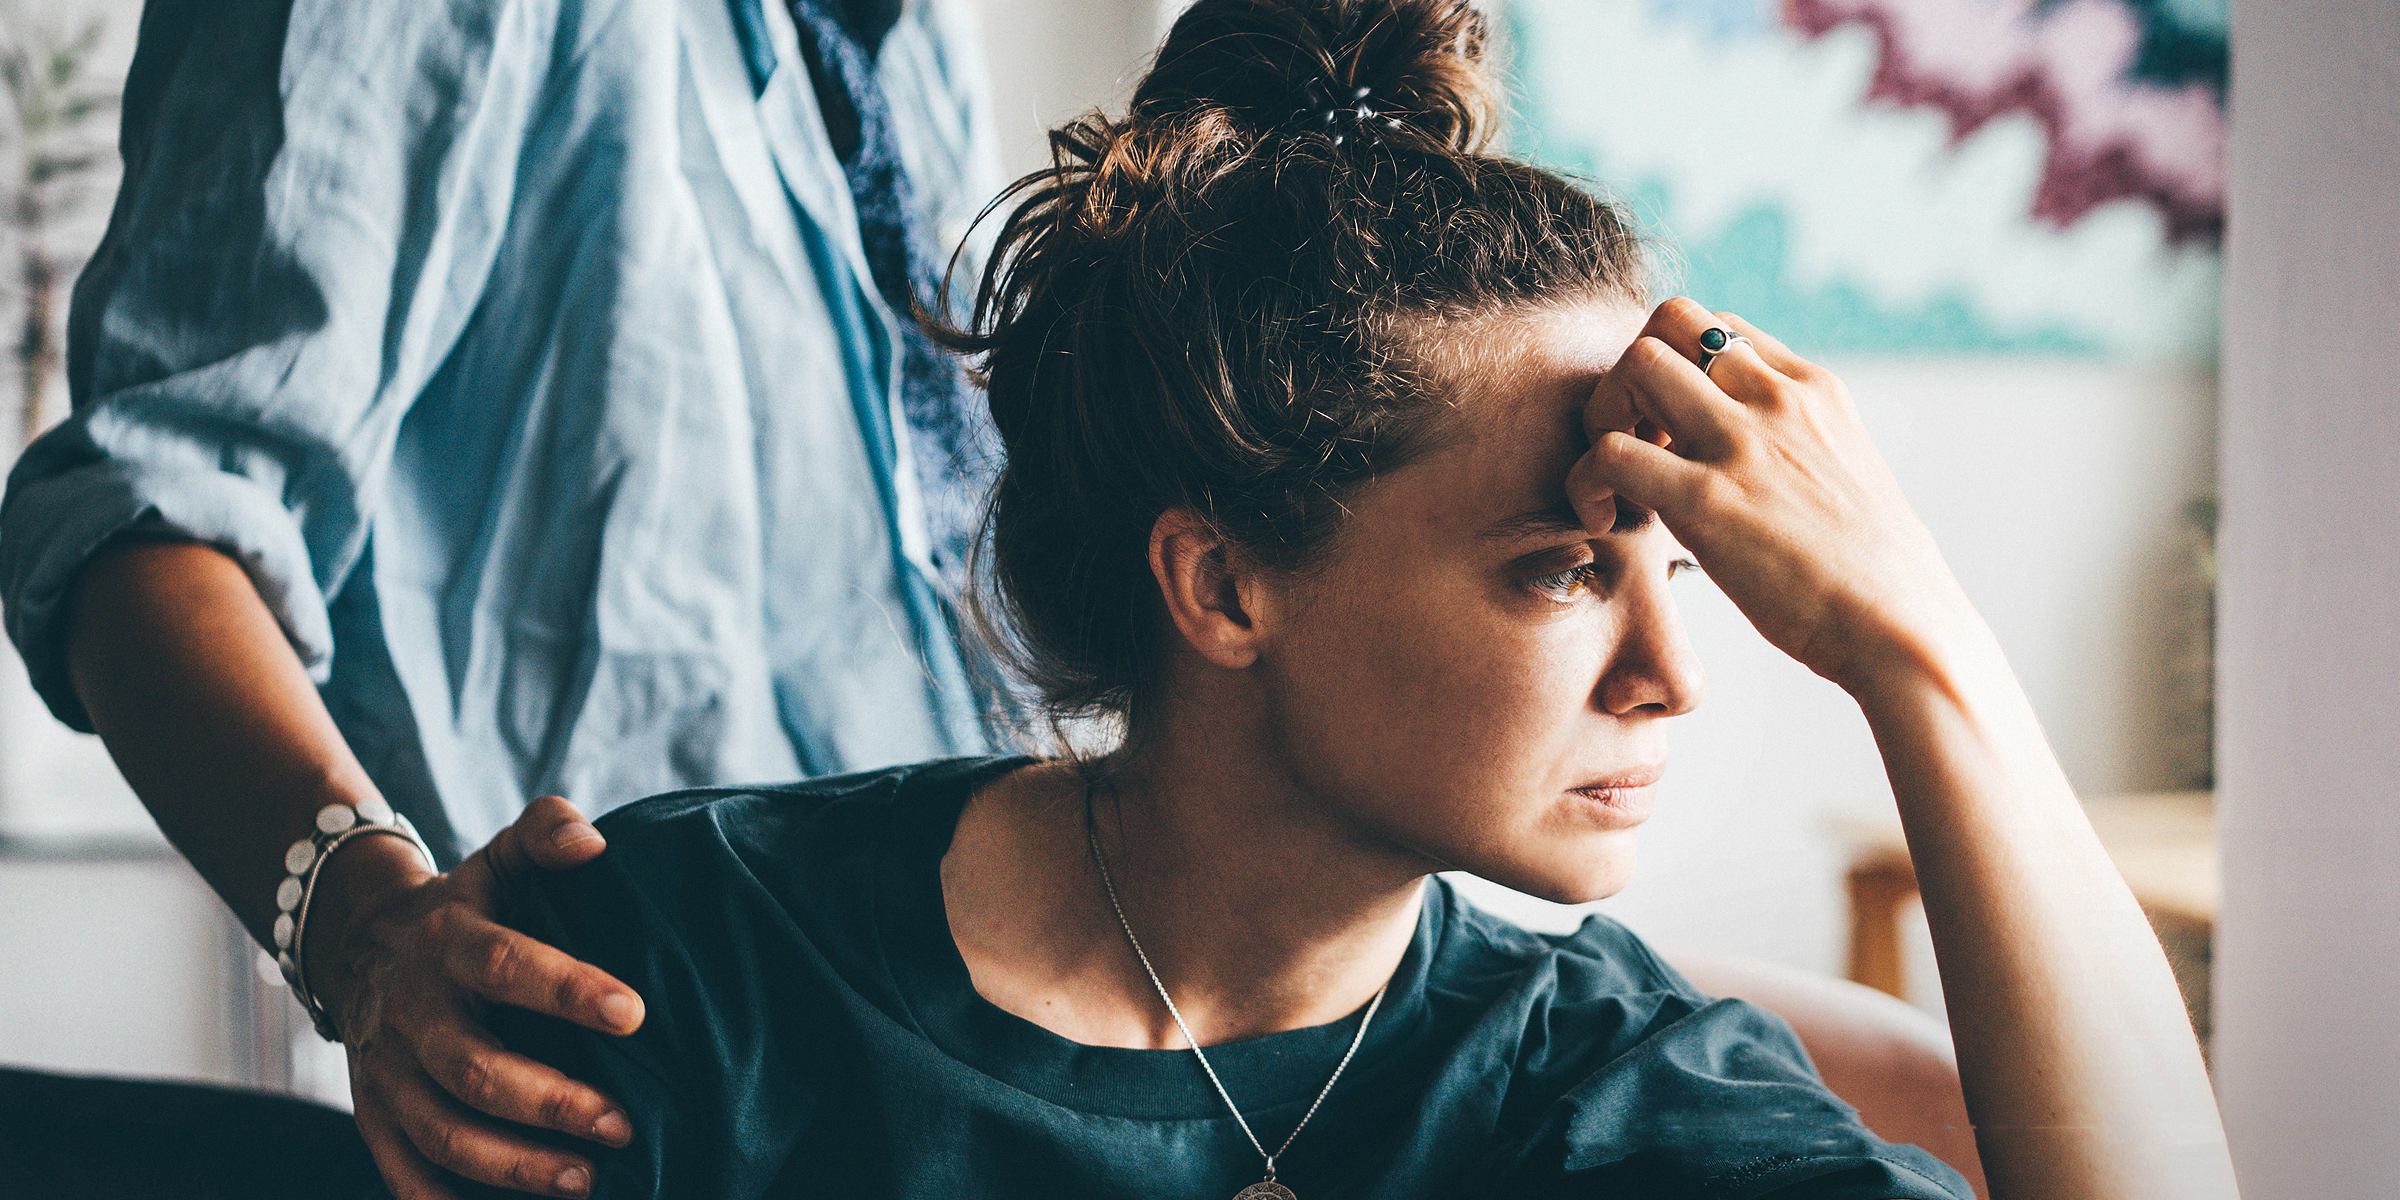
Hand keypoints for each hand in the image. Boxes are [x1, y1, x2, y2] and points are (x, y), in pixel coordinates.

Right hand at [305, 796, 646, 1198]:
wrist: (362, 948)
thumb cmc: (468, 907)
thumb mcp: (499, 859)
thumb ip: (546, 833)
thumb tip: (593, 843)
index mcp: (447, 945)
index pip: (502, 965)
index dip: (565, 988)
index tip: (634, 1012)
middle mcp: (411, 1014)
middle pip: (473, 1070)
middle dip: (550, 1103)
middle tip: (624, 1125)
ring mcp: (386, 1075)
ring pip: (444, 1134)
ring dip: (515, 1166)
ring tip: (589, 1183)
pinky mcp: (375, 1119)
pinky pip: (406, 1176)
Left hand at [1567, 297, 1978, 692]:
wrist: (1904, 630)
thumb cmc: (1878, 579)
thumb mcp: (1849, 478)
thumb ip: (1803, 451)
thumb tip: (1774, 471)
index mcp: (1814, 390)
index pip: (1721, 327)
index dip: (1680, 368)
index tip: (1675, 430)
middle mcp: (1776, 400)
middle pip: (1670, 320)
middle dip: (1633, 371)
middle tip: (1632, 440)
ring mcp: (1741, 445)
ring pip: (1635, 363)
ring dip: (1602, 412)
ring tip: (1612, 477)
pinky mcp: (1706, 502)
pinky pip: (1610, 453)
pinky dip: (1586, 482)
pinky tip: (1603, 521)